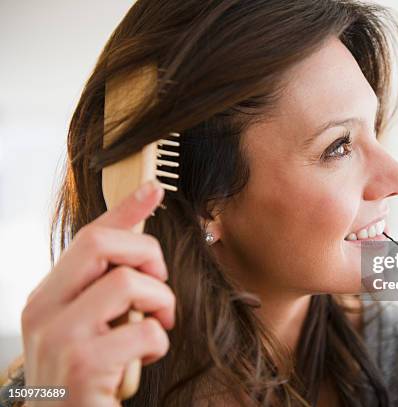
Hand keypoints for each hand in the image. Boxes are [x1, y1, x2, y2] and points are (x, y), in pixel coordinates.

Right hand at [21, 180, 174, 405]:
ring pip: (126, 282)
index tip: (154, 188)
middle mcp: (43, 310)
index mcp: (47, 296)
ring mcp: (58, 337)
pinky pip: (142, 330)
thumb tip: (141, 250)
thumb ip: (107, 290)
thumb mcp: (90, 326)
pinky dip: (157, 341)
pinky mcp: (81, 365)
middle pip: (101, 245)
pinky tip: (146, 355)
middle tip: (158, 284)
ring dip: (159, 301)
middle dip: (147, 254)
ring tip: (158, 323)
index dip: (125, 210)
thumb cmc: (86, 377)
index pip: (87, 237)